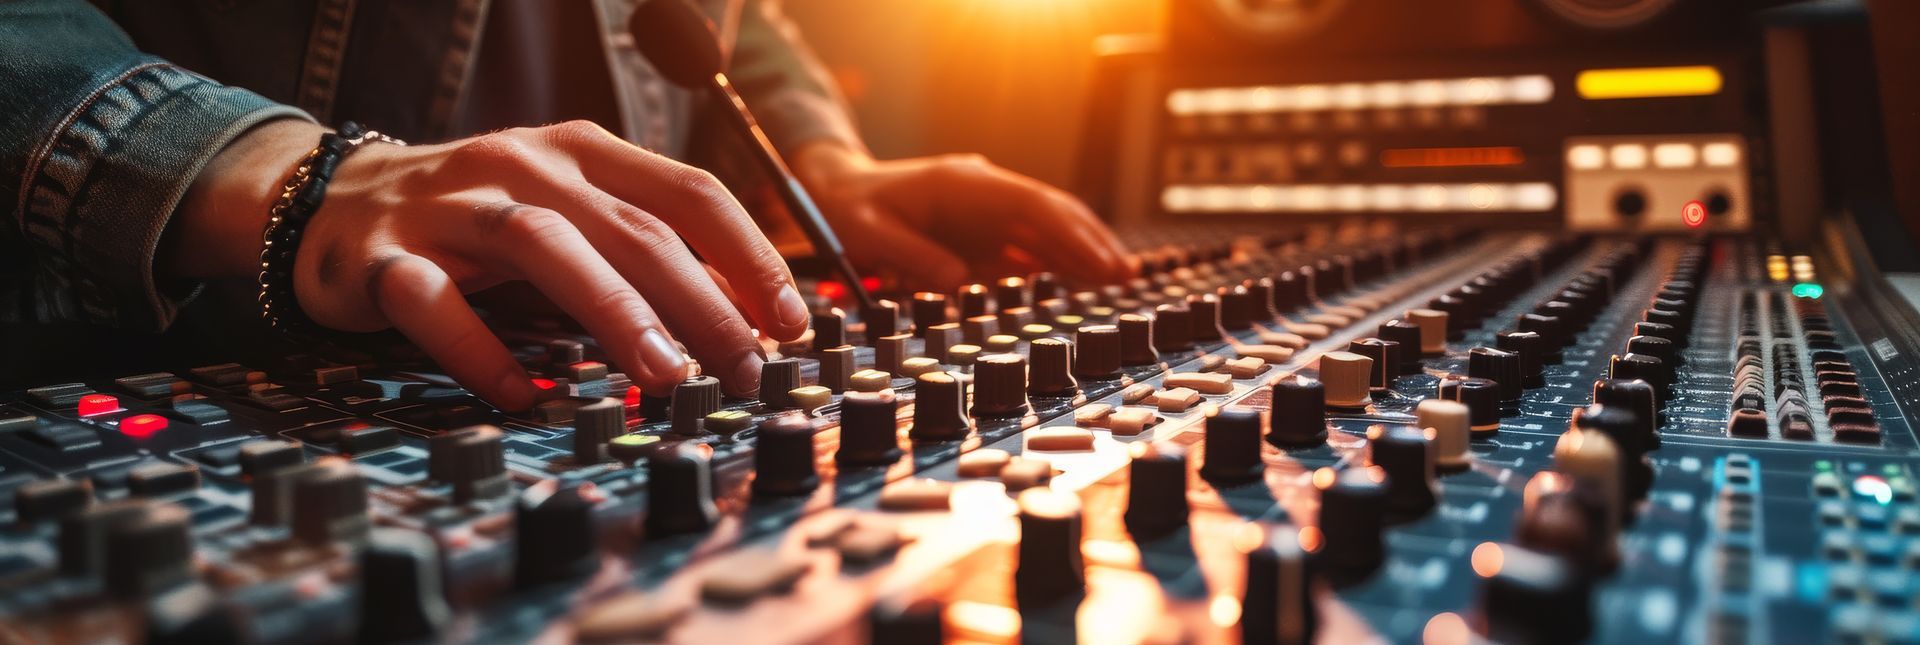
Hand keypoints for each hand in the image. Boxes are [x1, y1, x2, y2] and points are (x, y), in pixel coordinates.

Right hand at [167, 119, 810, 409]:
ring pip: (546, 247)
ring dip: (614, 312)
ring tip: (665, 373)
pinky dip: (482, 352)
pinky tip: (525, 394)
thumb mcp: (568, 212)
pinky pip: (436, 306)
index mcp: (580, 153)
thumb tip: (741, 317)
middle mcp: (522, 167)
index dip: (748, 256)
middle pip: (632, 228)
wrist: (328, 201)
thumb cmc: (473, 218)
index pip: (688, 192)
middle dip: (702, 301)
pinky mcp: (385, 258)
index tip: (791, 322)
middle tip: (746, 366)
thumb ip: (643, 249)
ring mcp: (451, 208)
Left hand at [791, 143, 1133, 289]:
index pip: (1031, 205)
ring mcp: (987, 212)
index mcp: (962, 185)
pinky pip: (1030, 246)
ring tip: (1119, 280)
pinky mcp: (983, 234)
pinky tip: (1083, 281)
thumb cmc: (849, 211)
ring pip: (1048, 229)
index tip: (1097, 259)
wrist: (836, 192)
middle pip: (1051, 213)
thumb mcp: (869, 235)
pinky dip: (1059, 262)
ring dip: (1083, 253)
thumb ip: (913, 257)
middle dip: (1091, 242)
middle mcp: (984, 193)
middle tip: (1125, 275)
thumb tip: (958, 284)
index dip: (1069, 233)